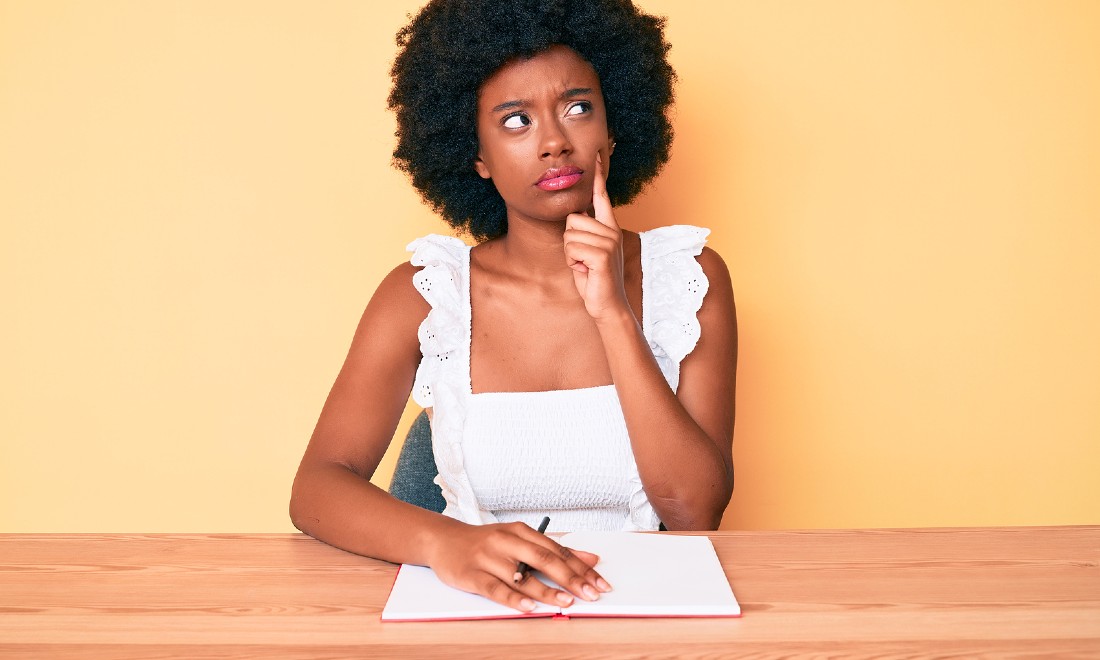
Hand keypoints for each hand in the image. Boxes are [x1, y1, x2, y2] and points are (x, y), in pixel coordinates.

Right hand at [428, 521, 611, 611]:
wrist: (443, 540)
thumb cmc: (486, 542)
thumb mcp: (520, 539)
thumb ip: (554, 550)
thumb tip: (591, 558)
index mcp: (521, 531)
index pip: (557, 550)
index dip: (581, 567)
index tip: (600, 582)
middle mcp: (506, 541)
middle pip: (543, 559)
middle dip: (571, 578)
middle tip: (590, 593)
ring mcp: (488, 557)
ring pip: (521, 576)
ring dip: (546, 590)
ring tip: (566, 602)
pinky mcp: (472, 574)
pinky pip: (495, 588)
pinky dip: (513, 599)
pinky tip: (528, 607)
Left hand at [564, 152, 629, 321]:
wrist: (607, 305)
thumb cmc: (595, 278)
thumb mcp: (587, 251)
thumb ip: (584, 232)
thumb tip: (574, 215)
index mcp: (609, 227)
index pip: (601, 197)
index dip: (598, 176)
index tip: (597, 155)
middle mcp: (611, 230)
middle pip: (572, 220)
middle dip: (570, 242)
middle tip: (584, 259)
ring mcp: (609, 242)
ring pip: (569, 235)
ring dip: (571, 255)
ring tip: (586, 266)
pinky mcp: (602, 255)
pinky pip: (572, 249)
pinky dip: (573, 263)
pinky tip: (586, 271)